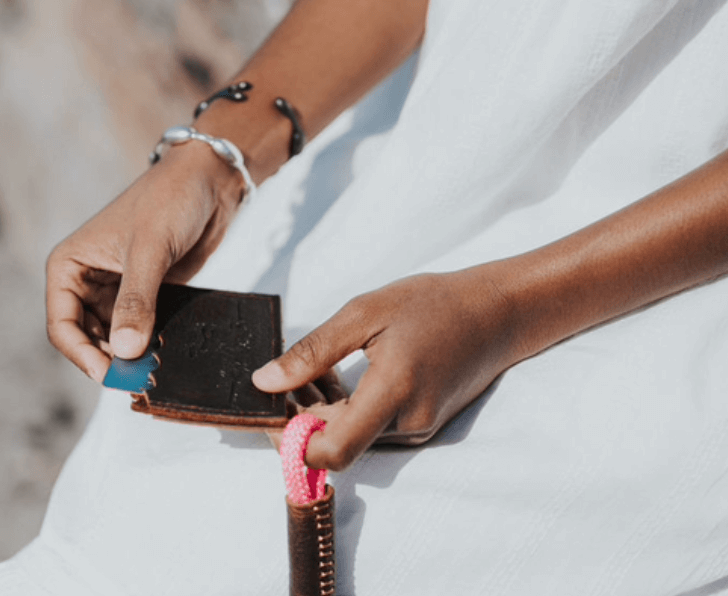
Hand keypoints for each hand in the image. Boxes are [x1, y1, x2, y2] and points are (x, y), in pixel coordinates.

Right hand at [46, 143, 244, 380]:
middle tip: (139, 378)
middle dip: (109, 360)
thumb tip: (124, 351)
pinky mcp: (146, 297)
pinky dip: (150, 347)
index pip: (62, 325)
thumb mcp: (150, 250)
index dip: (82, 355)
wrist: (210, 181)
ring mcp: (117, 291)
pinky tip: (166, 356)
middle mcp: (87, 281)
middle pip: (86, 339)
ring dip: (131, 357)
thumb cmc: (170, 199)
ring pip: (114, 341)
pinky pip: (140, 332)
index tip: (110, 374)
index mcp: (69, 265)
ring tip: (155, 368)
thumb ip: (136, 301)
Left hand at [253, 270, 518, 470]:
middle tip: (284, 376)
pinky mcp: (419, 426)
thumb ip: (313, 352)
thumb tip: (265, 383)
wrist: (497, 314)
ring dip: (320, 413)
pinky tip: (339, 376)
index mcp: (393, 392)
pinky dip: (344, 410)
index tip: (271, 411)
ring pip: (350, 438)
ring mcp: (416, 429)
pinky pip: (368, 430)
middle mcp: (407, 422)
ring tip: (314, 369)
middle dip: (299, 418)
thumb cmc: (432, 304)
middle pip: (334, 444)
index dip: (292, 442)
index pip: (333, 450)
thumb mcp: (364, 312)